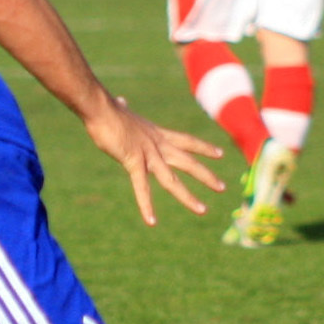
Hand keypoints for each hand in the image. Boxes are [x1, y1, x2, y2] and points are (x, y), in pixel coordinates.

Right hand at [82, 97, 222, 223]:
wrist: (100, 107)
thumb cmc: (107, 108)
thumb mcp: (122, 111)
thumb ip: (124, 109)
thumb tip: (121, 101)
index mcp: (156, 133)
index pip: (187, 141)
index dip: (204, 148)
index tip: (220, 154)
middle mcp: (158, 145)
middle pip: (188, 162)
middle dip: (206, 175)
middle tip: (223, 187)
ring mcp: (148, 154)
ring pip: (172, 180)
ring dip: (188, 197)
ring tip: (203, 210)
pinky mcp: (133, 162)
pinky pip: (142, 187)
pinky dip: (146, 205)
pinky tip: (152, 221)